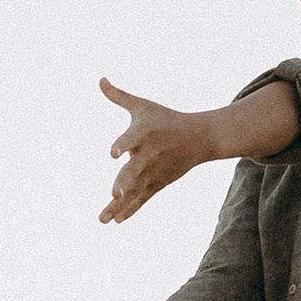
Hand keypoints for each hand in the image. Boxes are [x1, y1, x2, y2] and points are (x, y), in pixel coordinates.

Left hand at [98, 79, 209, 222]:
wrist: (200, 138)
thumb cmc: (166, 119)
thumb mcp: (143, 106)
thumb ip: (119, 96)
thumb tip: (101, 79)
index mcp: (144, 133)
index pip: (132, 138)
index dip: (122, 144)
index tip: (113, 152)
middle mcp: (149, 154)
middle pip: (135, 170)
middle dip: (126, 182)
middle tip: (115, 193)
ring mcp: (154, 172)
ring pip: (136, 190)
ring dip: (120, 204)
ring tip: (103, 219)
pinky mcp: (158, 183)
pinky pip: (142, 199)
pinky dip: (131, 210)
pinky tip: (115, 220)